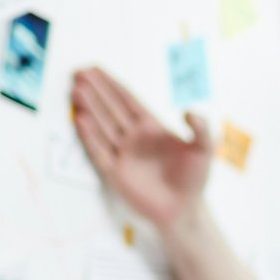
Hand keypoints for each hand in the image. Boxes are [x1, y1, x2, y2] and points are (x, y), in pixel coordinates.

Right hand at [72, 66, 213, 231]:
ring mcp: (123, 154)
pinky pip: (99, 151)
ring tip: (76, 90)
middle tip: (78, 72)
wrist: (185, 210)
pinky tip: (80, 119)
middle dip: (95, 91)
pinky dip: (89, 136)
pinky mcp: (115, 173)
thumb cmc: (195, 179)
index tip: (95, 69)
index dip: (111, 84)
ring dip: (89, 108)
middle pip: (110, 108)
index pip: (127, 100)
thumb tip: (189, 112)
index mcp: (151, 127)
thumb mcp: (204, 150)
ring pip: (102, 126)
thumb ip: (200, 129)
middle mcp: (133, 137)